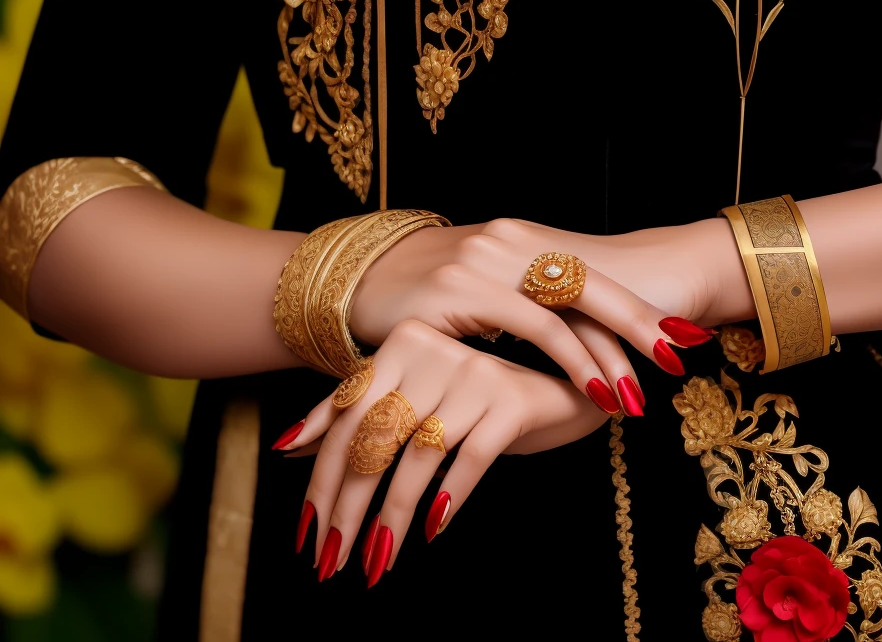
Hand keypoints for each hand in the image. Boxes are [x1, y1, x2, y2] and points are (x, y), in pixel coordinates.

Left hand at [283, 320, 611, 584]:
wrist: (565, 382)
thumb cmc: (479, 396)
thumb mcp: (418, 398)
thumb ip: (360, 413)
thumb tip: (289, 447)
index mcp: (403, 344)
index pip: (347, 417)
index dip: (321, 478)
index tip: (305, 534)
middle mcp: (435, 349)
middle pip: (376, 439)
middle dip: (348, 508)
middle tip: (331, 561)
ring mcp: (475, 372)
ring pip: (418, 457)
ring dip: (391, 519)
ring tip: (376, 564)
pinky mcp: (511, 399)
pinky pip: (470, 458)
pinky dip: (448, 499)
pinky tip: (430, 531)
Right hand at [348, 215, 737, 391]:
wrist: (356, 277)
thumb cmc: (425, 296)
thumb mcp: (484, 292)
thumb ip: (530, 304)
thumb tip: (586, 334)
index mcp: (522, 239)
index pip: (592, 273)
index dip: (636, 305)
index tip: (677, 336)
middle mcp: (510, 240)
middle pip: (592, 283)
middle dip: (639, 323)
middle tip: (678, 357)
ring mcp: (487, 259)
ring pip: (569, 307)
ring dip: (608, 356)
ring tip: (636, 397)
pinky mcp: (461, 288)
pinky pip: (532, 325)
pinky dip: (569, 358)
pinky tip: (591, 389)